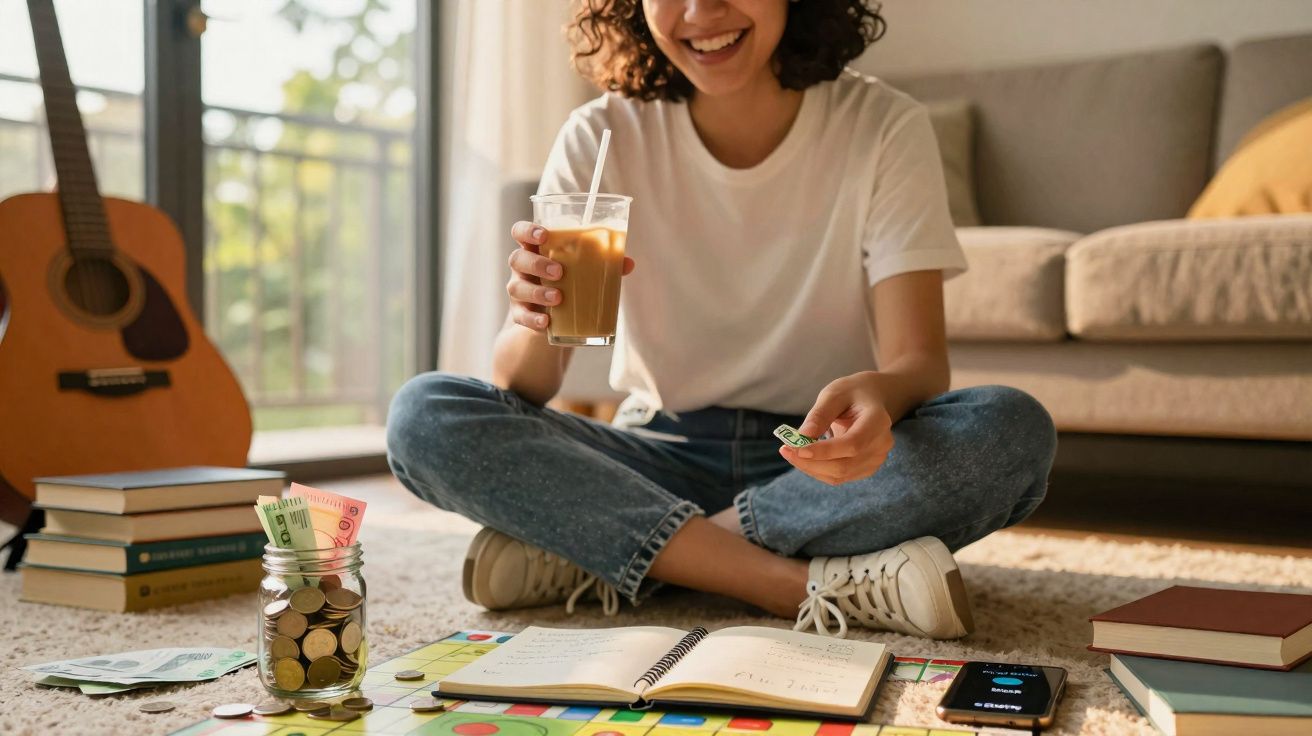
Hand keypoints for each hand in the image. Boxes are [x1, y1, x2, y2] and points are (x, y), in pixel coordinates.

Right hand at [506, 221, 635, 331]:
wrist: (552, 319)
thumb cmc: (568, 283)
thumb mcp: (583, 271)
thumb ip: (603, 263)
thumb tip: (629, 263)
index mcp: (536, 249)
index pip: (520, 232)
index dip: (527, 230)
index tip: (545, 235)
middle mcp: (522, 268)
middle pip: (517, 258)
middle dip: (537, 263)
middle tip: (560, 271)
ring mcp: (518, 291)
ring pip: (516, 288)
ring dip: (538, 292)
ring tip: (558, 298)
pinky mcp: (519, 314)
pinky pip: (521, 316)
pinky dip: (533, 319)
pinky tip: (546, 322)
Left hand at [781, 371, 893, 485]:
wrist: (872, 399)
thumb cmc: (852, 393)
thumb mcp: (834, 393)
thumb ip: (820, 414)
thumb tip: (802, 436)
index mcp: (878, 421)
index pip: (853, 444)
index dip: (825, 451)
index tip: (797, 449)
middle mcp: (881, 444)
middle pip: (844, 465)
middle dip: (811, 462)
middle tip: (786, 449)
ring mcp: (876, 459)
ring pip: (840, 475)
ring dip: (811, 468)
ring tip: (791, 451)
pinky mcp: (867, 468)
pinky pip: (839, 477)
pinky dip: (818, 470)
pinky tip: (805, 457)